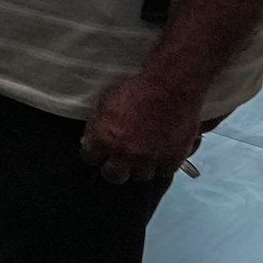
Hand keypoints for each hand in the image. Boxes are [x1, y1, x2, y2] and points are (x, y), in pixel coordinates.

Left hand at [80, 67, 202, 184]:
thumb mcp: (106, 104)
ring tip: (144, 155)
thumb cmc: (138, 89)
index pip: (90, 158)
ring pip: (140, 176)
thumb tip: (92, 141)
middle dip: (115, 168)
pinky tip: (162, 154)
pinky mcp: (171, 160)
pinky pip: (164, 172)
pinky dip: (163, 165)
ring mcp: (148, 160)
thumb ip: (98, 127)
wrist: (171, 86)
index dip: (96, 154)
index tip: (100, 151)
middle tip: (120, 159)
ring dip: (140, 167)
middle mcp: (124, 154)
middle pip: (114, 176)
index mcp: (103, 139)